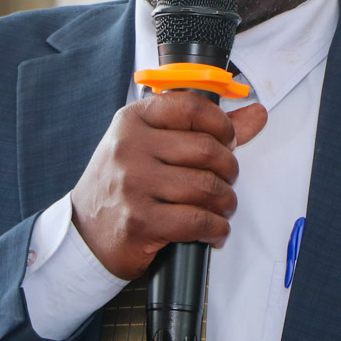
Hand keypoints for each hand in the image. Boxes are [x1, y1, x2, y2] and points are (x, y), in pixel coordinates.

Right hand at [70, 92, 267, 279]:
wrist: (84, 234)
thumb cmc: (120, 185)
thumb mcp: (149, 146)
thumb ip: (202, 129)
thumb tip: (255, 115)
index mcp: (133, 121)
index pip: (191, 107)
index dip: (222, 124)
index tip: (229, 140)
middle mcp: (130, 148)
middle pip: (207, 150)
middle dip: (229, 169)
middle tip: (226, 181)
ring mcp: (133, 184)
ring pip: (207, 187)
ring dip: (226, 202)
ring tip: (221, 207)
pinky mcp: (141, 221)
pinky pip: (198, 221)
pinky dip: (216, 228)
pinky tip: (213, 231)